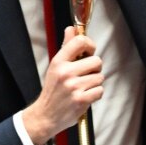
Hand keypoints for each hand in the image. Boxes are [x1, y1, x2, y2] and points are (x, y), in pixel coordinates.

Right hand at [22, 26, 103, 144]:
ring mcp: (73, 87)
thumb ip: (66, 47)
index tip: (89, 51)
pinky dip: (95, 94)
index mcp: (59, 61)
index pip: (80, 42)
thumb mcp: (56, 66)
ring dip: (95, 83)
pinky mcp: (81, 100)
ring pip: (100, 77)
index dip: (90, 44)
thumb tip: (71, 28)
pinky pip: (100, 91)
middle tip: (86, 74)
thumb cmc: (53, 90)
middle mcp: (66, 72)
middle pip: (96, 61)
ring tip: (83, 87)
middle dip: (95, 68)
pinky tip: (85, 96)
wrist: (45, 116)